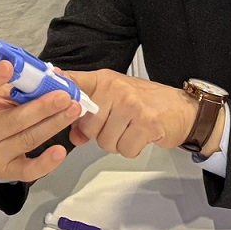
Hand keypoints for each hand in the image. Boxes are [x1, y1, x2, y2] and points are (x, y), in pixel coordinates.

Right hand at [0, 58, 79, 183]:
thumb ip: (8, 87)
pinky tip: (60, 151)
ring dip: (54, 124)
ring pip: (28, 139)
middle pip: (14, 119)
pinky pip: (29, 170)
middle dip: (43, 107)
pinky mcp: (6, 172)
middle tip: (64, 96)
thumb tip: (40, 76)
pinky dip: (46, 162)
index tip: (9, 66)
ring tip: (73, 111)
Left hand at [67, 69, 197, 158]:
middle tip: (116, 126)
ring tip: (129, 130)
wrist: (182, 109)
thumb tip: (73, 137)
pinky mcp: (147, 123)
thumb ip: (90, 116)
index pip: (74, 82)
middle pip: (88, 125)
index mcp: (104, 80)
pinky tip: (140, 137)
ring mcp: (131, 105)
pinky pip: (125, 149)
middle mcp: (115, 89)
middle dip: (98, 134)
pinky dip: (131, 149)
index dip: (59, 92)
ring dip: (116, 143)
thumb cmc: (145, 104)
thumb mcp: (115, 102)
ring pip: (105, 141)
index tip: (48, 97)